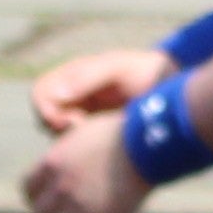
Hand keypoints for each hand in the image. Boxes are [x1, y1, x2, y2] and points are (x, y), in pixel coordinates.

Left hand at [24, 113, 152, 212]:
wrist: (150, 145)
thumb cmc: (122, 132)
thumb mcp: (85, 131)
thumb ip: (66, 148)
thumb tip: (59, 150)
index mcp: (52, 164)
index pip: (27, 190)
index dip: (38, 195)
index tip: (49, 197)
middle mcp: (60, 189)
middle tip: (71, 211)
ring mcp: (79, 208)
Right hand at [31, 44, 166, 137]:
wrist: (172, 89)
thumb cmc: (147, 72)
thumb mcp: (120, 68)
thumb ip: (88, 77)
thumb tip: (58, 95)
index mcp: (74, 74)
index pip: (41, 93)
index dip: (48, 110)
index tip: (72, 121)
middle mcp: (72, 92)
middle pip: (43, 114)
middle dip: (57, 125)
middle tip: (84, 130)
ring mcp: (81, 110)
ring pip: (55, 130)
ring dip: (68, 137)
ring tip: (96, 134)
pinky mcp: (92, 127)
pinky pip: (71, 141)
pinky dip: (80, 143)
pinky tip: (101, 140)